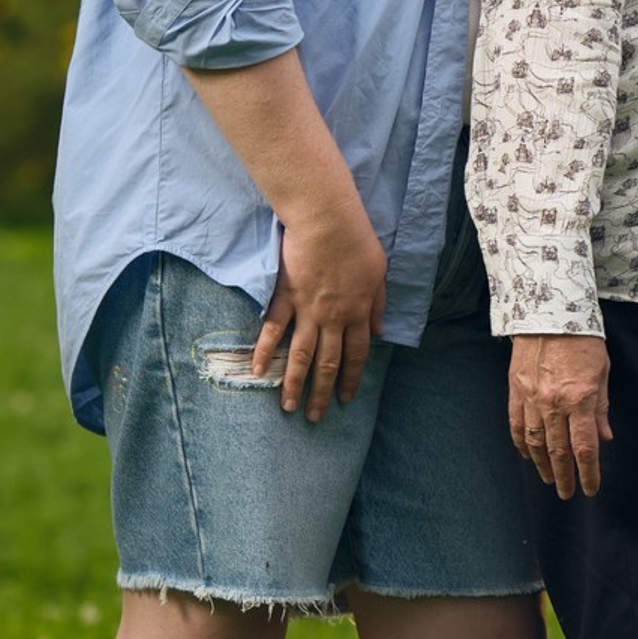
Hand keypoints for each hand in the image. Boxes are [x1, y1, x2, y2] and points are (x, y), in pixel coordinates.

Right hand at [256, 195, 386, 419]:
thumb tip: (380, 332)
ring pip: (300, 354)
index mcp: (358, 312)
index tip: (346, 399)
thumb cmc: (357, 241)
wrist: (328, 221)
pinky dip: (264, 351)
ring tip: (287, 406)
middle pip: (328, 363)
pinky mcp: (285, 297)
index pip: (356, 355)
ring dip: (293, 383)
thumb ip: (379, 305)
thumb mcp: (379, 273)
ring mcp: (307, 309)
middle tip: (315, 417)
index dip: (351, 379)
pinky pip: (273, 329)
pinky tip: (257, 371)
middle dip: (322, 393)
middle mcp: (333, 318)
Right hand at [510, 333, 612, 497]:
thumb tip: (604, 438)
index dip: (587, 472)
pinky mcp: (516, 390)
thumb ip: (601, 408)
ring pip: (535, 442)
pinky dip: (522, 443)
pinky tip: (527, 455)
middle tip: (567, 493)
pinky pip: (517, 424)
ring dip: (542, 465)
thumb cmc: (582, 339)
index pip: (584, 447)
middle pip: (557, 451)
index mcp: (580, 399)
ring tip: (549, 479)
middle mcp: (553, 403)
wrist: (548, 312)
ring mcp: (531, 398)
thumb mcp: (602, 372)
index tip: (590, 489)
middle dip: (564, 476)